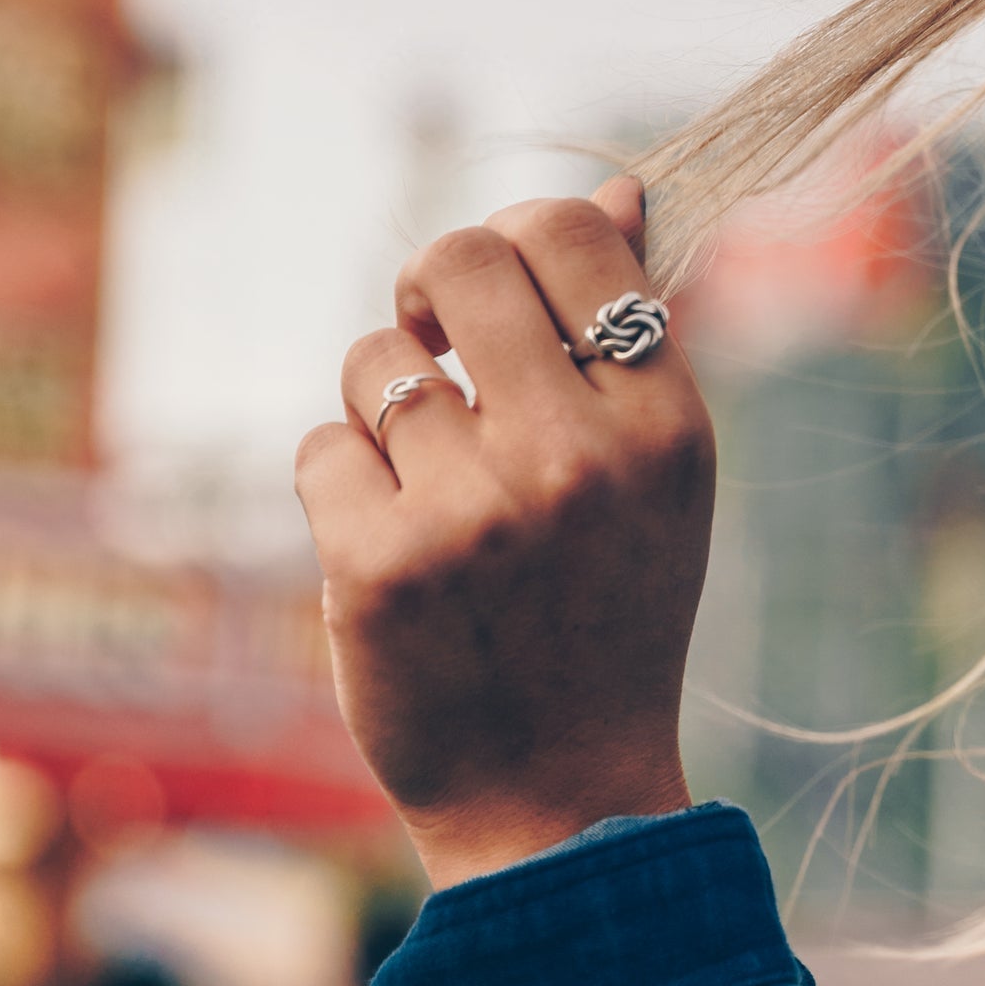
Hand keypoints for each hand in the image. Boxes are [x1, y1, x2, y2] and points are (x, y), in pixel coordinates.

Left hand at [297, 177, 716, 886]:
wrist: (558, 796)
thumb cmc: (606, 615)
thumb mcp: (657, 476)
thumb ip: (634, 337)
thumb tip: (614, 189)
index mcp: (665, 423)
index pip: (571, 234)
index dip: (514, 241)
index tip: (494, 302)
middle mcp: (579, 455)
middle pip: (456, 261)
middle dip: (427, 295)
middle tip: (434, 351)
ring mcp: (476, 510)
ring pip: (374, 361)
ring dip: (381, 409)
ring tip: (427, 489)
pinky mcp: (380, 565)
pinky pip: (319, 447)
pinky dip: (339, 491)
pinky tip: (392, 553)